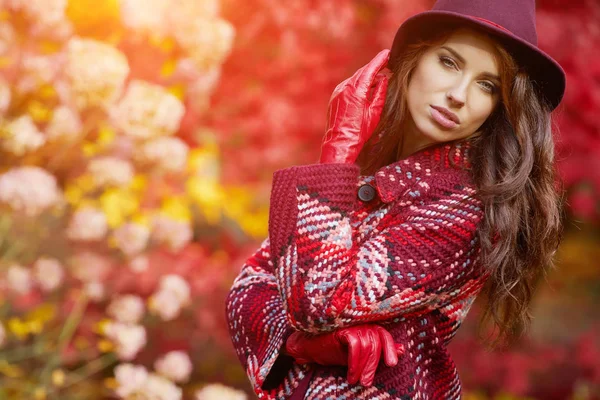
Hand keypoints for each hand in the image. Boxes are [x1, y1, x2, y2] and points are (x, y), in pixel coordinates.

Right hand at [284, 324, 403, 386]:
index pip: (383, 334)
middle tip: (367, 382)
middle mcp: (361, 323)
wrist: (308, 346)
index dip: (390, 348)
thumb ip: (378, 350)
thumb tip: (401, 350)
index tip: (392, 364)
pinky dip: (354, 363)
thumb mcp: (358, 354)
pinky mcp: (342, 328)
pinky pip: (355, 346)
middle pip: (376, 342)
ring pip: (367, 345)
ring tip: (356, 380)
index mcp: (367, 327)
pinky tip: (350, 374)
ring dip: (363, 367)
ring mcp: (352, 324)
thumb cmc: (333, 349)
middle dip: (374, 365)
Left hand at [319, 49, 390, 163]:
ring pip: (355, 79)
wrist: (340, 143)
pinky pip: (348, 86)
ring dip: (367, 77)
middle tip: (386, 62)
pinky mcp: (334, 98)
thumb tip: (383, 79)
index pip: (370, 70)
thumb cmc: (359, 131)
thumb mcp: (375, 112)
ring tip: (379, 77)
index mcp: (356, 91)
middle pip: (362, 73)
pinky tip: (366, 88)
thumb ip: (380, 93)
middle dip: (374, 67)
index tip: (387, 53)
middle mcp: (345, 88)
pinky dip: (358, 84)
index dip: (379, 60)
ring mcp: (338, 92)